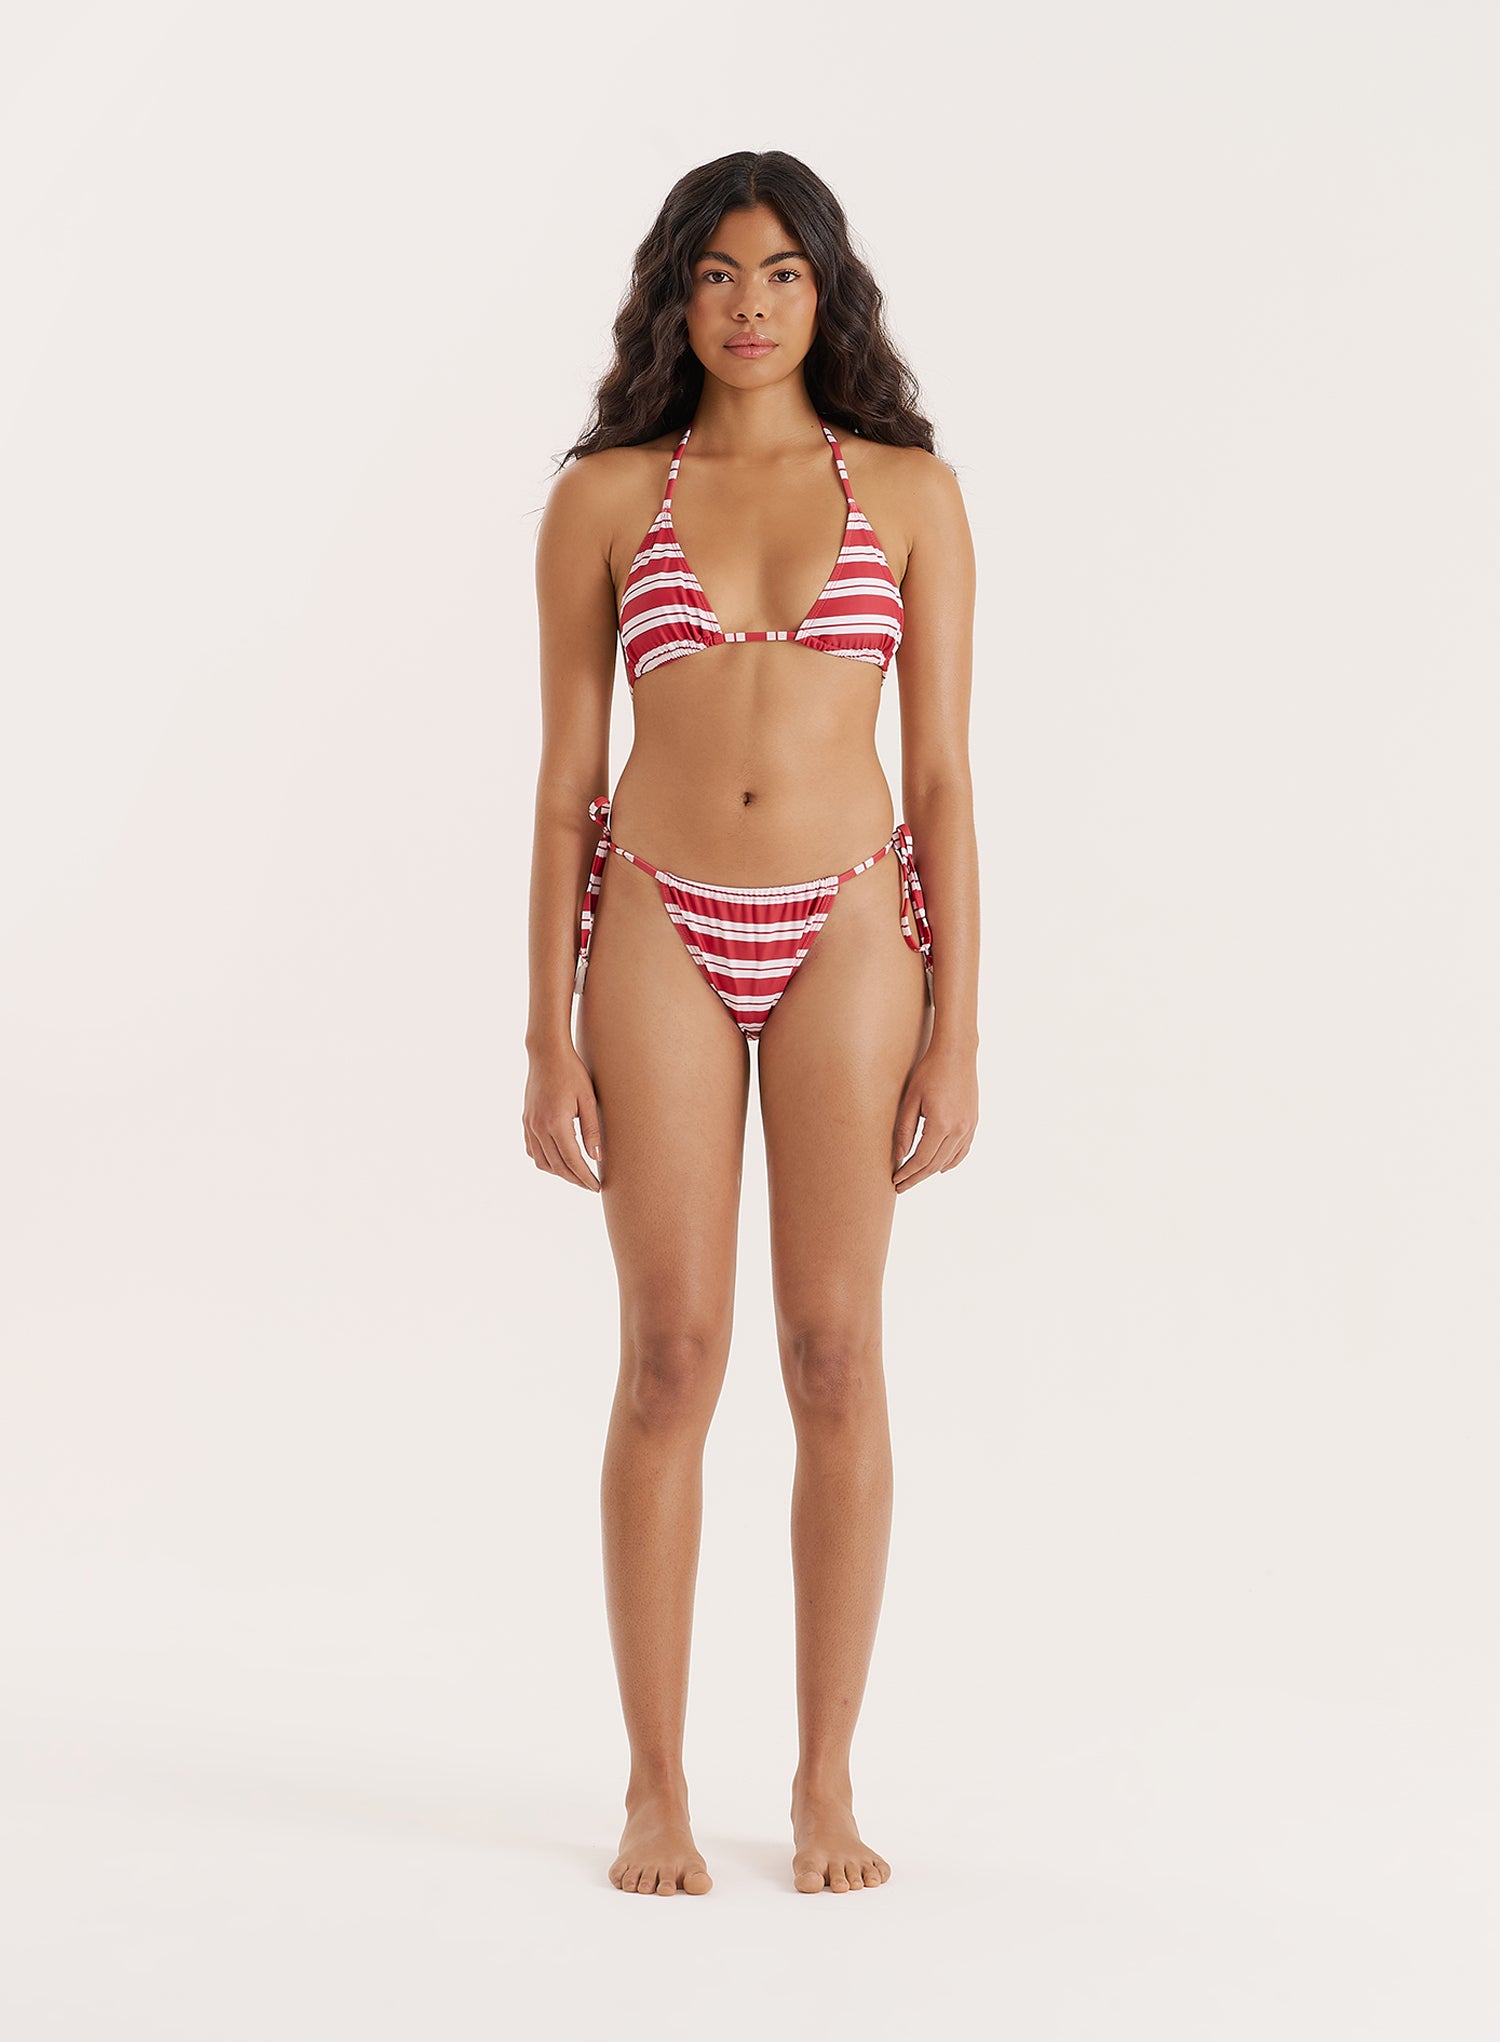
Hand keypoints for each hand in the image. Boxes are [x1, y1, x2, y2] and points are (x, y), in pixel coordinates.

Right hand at [523, 1043, 603, 1191]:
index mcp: (556, 1123)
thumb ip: (592, 1130)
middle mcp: (539, 1127)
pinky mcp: (526, 1120)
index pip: (573, 1161)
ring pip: (542, 1162)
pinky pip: (532, 1150)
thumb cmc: (572, 1072)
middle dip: (575, 1179)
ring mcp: (529, 1125)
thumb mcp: (588, 1099)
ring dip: (559, 1172)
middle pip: (557, 1166)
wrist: (546, 1053)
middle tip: (590, 1185)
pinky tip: (557, 1160)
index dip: (585, 1177)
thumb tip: (597, 1158)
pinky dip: (545, 1160)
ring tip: (576, 1174)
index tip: (596, 1187)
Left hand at [891, 1044, 977, 1192]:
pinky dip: (951, 1161)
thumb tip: (900, 1155)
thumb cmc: (929, 1072)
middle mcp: (958, 1129)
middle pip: (935, 1164)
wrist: (956, 1053)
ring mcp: (969, 1127)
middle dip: (916, 1177)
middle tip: (901, 1185)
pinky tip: (940, 1167)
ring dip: (931, 1171)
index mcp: (941, 1124)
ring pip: (949, 1160)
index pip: (921, 1159)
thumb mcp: (911, 1100)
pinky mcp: (973, 1122)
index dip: (907, 1172)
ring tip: (915, 1177)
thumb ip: (905, 1129)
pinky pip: (963, 1150)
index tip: (895, 1180)